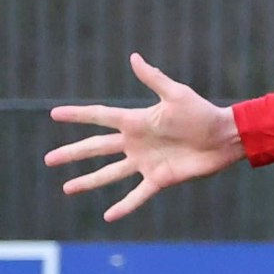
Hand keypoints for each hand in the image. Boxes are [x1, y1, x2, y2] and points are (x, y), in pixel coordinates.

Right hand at [44, 53, 244, 221]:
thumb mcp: (176, 94)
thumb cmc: (202, 113)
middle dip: (72, 154)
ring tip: (67, 188)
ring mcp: (146, 162)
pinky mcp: (160, 179)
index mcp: (136, 121)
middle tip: (48, 160)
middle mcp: (136, 143)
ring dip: (88, 181)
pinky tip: (108, 216)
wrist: (225, 138)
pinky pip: (138, 195)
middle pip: (96, 149)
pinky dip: (124, 206)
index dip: (77, 115)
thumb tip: (134, 57)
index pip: (100, 117)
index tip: (54, 114)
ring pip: (110, 174)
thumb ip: (153, 78)